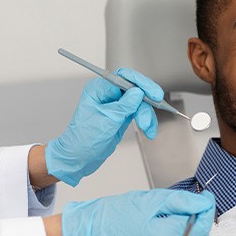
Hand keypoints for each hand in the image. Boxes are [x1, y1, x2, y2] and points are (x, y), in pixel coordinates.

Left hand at [45, 68, 163, 185]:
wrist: (78, 158)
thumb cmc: (83, 140)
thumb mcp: (106, 121)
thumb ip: (124, 106)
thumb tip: (138, 92)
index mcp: (98, 89)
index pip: (123, 77)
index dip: (141, 83)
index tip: (153, 94)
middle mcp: (108, 94)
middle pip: (135, 89)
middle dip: (146, 102)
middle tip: (156, 108)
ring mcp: (116, 105)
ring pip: (140, 103)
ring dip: (147, 115)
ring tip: (147, 128)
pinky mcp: (122, 115)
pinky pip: (139, 113)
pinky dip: (146, 121)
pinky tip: (149, 130)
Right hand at [62, 189, 215, 235]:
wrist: (89, 233)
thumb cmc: (116, 213)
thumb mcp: (153, 200)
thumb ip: (183, 202)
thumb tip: (205, 202)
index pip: (202, 224)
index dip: (207, 208)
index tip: (206, 197)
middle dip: (198, 220)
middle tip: (192, 204)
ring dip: (184, 231)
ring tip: (168, 217)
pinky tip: (158, 231)